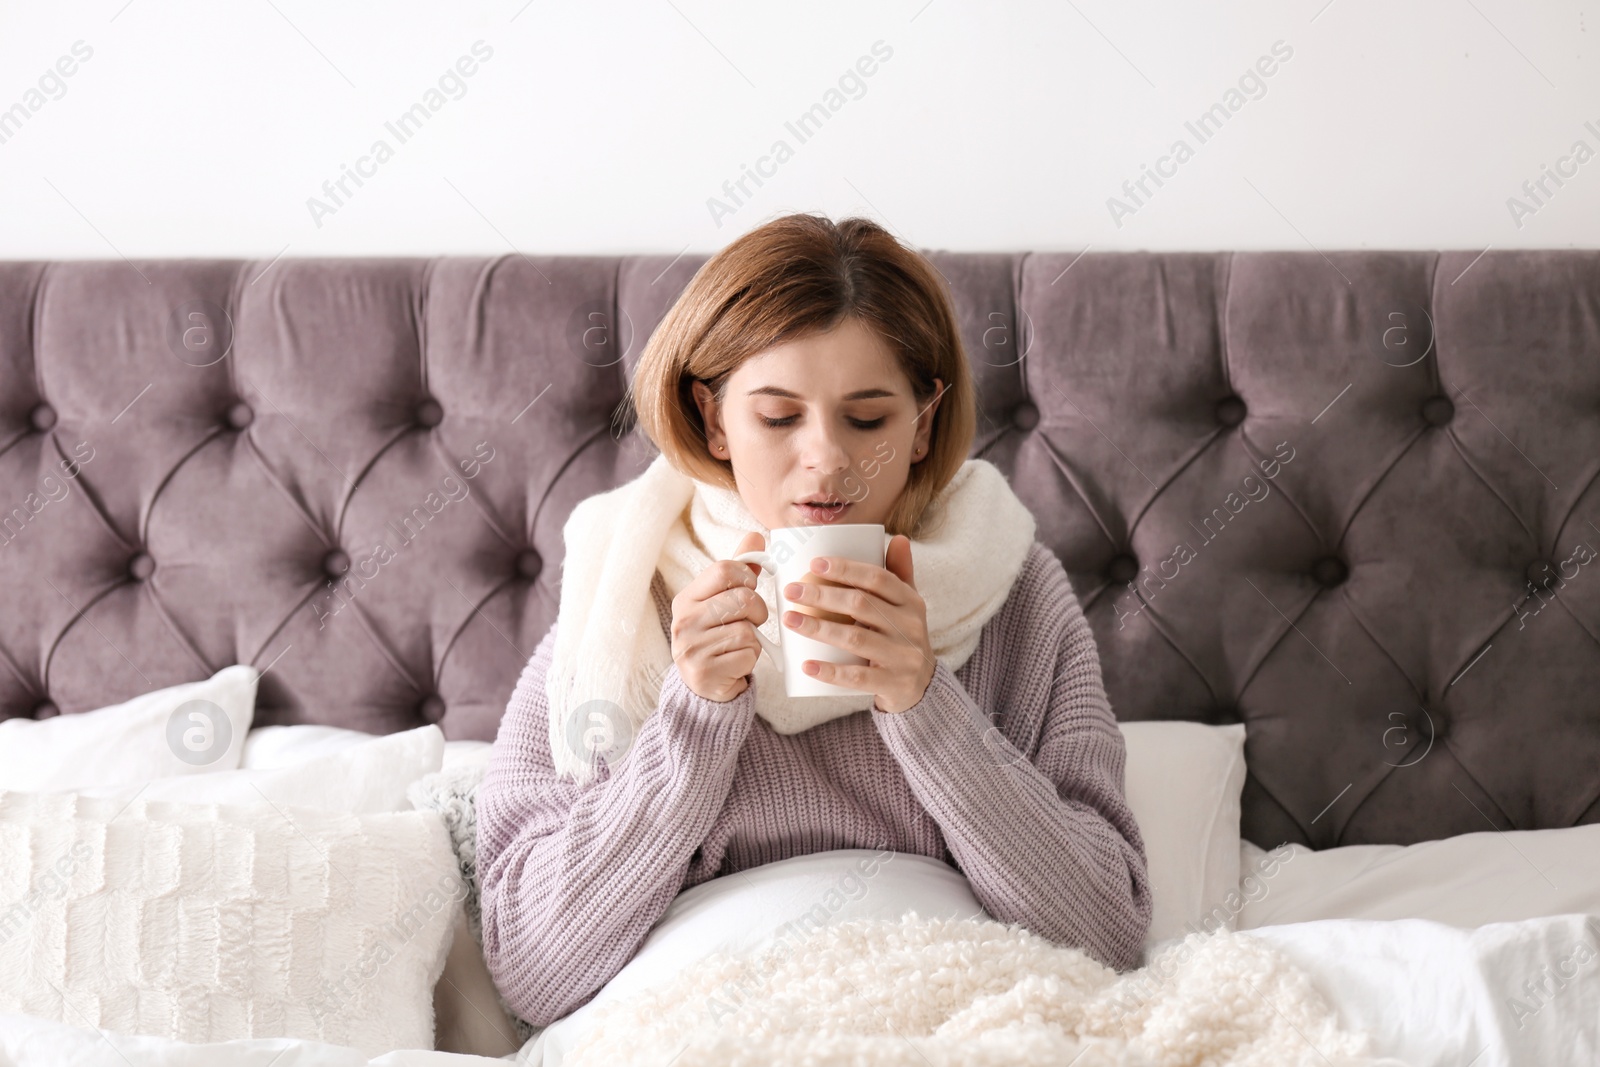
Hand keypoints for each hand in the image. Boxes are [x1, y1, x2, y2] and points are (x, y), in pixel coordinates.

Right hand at [670, 531, 767, 702]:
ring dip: (754, 638)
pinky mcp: (705, 672)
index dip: (747, 577)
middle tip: (750, 621)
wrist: (703, 686)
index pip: (724, 570)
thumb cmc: (716, 636)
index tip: (748, 589)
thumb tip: (756, 536)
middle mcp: (683, 621)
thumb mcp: (721, 601)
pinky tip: (736, 661)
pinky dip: (750, 658)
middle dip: (757, 611)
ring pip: (747, 629)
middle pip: (743, 599)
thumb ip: (738, 570)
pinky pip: (747, 653)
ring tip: (739, 644)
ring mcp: (692, 648)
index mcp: (686, 599)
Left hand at [779, 534, 936, 714]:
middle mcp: (910, 627)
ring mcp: (903, 657)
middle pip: (861, 605)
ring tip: (789, 620)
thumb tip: (898, 537)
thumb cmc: (903, 636)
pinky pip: (857, 677)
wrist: (923, 685)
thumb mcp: (908, 605)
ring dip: (818, 629)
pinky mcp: (893, 684)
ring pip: (855, 639)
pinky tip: (806, 665)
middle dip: (822, 595)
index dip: (846, 569)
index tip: (814, 563)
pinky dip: (831, 672)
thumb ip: (900, 573)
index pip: (878, 579)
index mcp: (911, 602)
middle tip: (791, 590)